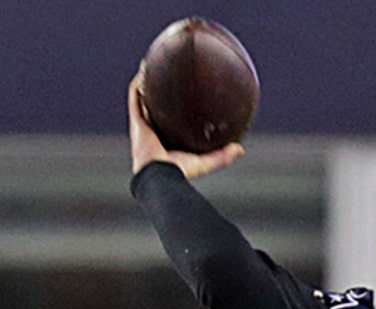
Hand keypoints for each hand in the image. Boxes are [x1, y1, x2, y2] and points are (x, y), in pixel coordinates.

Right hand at [128, 73, 242, 178]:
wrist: (161, 174)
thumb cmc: (181, 171)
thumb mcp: (206, 162)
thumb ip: (223, 156)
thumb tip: (241, 149)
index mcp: (166, 138)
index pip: (168, 120)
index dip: (172, 108)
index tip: (181, 95)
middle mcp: (153, 130)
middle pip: (154, 106)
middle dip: (157, 92)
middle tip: (166, 76)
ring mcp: (142, 125)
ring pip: (142, 98)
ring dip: (145, 82)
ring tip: (151, 66)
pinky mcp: (136, 121)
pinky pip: (135, 98)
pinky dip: (138, 85)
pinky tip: (144, 71)